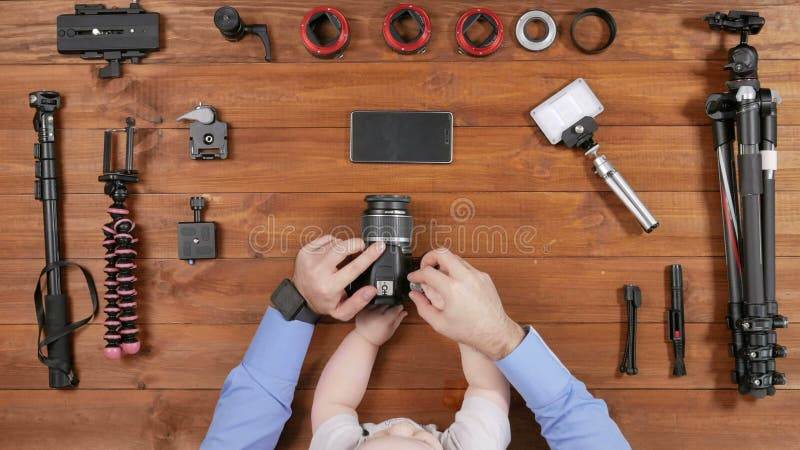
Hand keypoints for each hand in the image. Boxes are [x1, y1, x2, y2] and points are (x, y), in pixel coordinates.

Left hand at [291, 235, 385, 320]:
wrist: (300, 298)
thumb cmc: (322, 302)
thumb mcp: (342, 312)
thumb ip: (359, 302)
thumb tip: (372, 289)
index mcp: (329, 287)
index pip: (354, 267)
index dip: (369, 255)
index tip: (379, 247)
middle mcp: (318, 271)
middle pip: (343, 248)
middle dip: (357, 244)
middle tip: (362, 247)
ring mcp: (310, 259)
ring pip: (336, 242)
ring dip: (345, 246)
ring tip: (345, 256)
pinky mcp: (305, 251)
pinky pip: (326, 239)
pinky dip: (334, 243)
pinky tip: (334, 252)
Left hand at [354, 304, 406, 346]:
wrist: (364, 338)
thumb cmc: (378, 336)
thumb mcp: (391, 330)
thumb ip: (398, 319)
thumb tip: (405, 311)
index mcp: (384, 320)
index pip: (395, 309)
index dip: (399, 307)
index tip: (400, 307)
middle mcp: (376, 315)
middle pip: (388, 304)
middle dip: (392, 305)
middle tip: (392, 310)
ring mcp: (368, 312)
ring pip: (380, 302)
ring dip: (384, 304)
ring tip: (383, 312)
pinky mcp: (362, 310)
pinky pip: (372, 303)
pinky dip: (375, 305)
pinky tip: (376, 311)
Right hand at [407, 248, 524, 359]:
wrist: (494, 333)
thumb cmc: (470, 331)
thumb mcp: (439, 323)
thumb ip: (423, 307)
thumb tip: (415, 295)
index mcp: (453, 289)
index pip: (428, 272)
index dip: (416, 274)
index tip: (413, 278)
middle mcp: (466, 278)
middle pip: (442, 253)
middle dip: (429, 257)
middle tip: (425, 267)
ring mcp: (477, 275)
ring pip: (455, 257)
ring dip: (443, 263)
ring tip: (438, 276)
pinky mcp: (484, 277)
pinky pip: (467, 266)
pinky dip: (456, 270)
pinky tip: (453, 282)